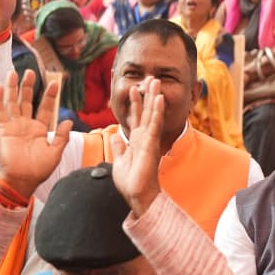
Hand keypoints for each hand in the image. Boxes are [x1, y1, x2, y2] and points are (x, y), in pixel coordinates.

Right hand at [0, 70, 71, 198]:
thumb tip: (69, 120)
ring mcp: (14, 126)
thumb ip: (61, 136)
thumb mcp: (56, 152)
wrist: (23, 180)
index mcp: (40, 129)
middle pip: (28, 101)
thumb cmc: (40, 169)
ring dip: (12, 89)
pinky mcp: (4, 130)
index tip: (56, 83)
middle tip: (31, 71)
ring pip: (13, 103)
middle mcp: (26, 125)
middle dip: (29, 86)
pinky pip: (0, 113)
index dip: (51, 96)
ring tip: (13, 73)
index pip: (46, 108)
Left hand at [109, 76, 163, 216]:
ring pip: (152, 114)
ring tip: (155, 83)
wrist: (137, 195)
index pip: (136, 118)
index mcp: (136, 141)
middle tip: (151, 79)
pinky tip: (158, 99)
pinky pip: (154, 124)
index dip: (135, 103)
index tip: (134, 89)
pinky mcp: (151, 145)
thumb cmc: (130, 182)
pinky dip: (156, 111)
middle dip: (147, 95)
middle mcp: (144, 138)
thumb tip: (115, 136)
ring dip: (153, 98)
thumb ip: (119, 147)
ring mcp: (149, 140)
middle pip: (146, 112)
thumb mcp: (119, 161)